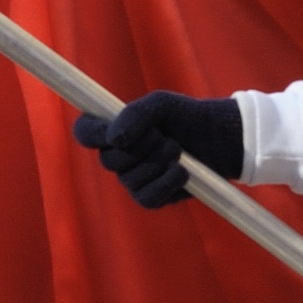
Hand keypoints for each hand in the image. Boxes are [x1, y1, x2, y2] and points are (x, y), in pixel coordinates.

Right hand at [70, 89, 243, 208]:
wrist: (218, 138)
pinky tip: (182, 171)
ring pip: (130, 179)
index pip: (84, 132)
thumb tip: (115, 138)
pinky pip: (147, 198)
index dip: (92, 133)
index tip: (110, 131)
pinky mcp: (151, 197)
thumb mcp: (161, 104)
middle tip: (165, 137)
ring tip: (178, 150)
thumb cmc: (186, 116)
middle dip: (142, 147)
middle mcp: (117, 156)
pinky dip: (166, 183)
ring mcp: (132, 179)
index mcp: (113, 128)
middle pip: (109, 160)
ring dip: (158, 163)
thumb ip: (135, 114)